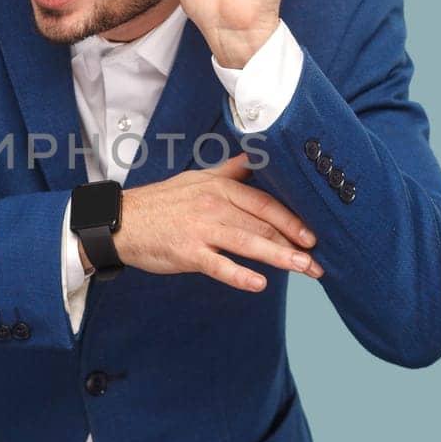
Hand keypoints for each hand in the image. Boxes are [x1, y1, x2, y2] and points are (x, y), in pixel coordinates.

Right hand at [113, 153, 322, 291]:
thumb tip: (255, 158)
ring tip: (304, 270)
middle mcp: (215, 205)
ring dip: (280, 257)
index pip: (266, 203)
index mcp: (220, 187)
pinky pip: (218, 265)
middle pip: (263, 224)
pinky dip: (240, 275)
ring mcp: (201, 229)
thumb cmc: (161, 203)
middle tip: (318, 262)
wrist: (122, 222)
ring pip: (248, 243)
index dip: (293, 220)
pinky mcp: (187, 252)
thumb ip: (230, 171)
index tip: (314, 236)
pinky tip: (260, 284)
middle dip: (295, 244)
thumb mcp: (196, 179)